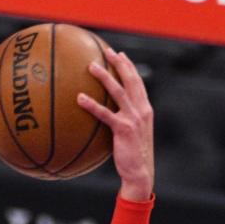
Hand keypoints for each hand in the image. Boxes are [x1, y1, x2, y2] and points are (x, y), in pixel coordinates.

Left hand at [81, 46, 153, 200]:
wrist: (139, 172)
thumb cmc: (132, 157)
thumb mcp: (131, 136)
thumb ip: (123, 123)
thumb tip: (105, 120)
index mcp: (145, 109)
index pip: (137, 82)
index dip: (129, 67)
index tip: (120, 55)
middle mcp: (141, 109)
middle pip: (131, 79)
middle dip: (119, 63)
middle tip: (107, 51)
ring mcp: (133, 117)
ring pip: (118, 91)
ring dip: (104, 77)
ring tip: (90, 66)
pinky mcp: (123, 128)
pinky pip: (105, 113)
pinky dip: (92, 105)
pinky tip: (79, 98)